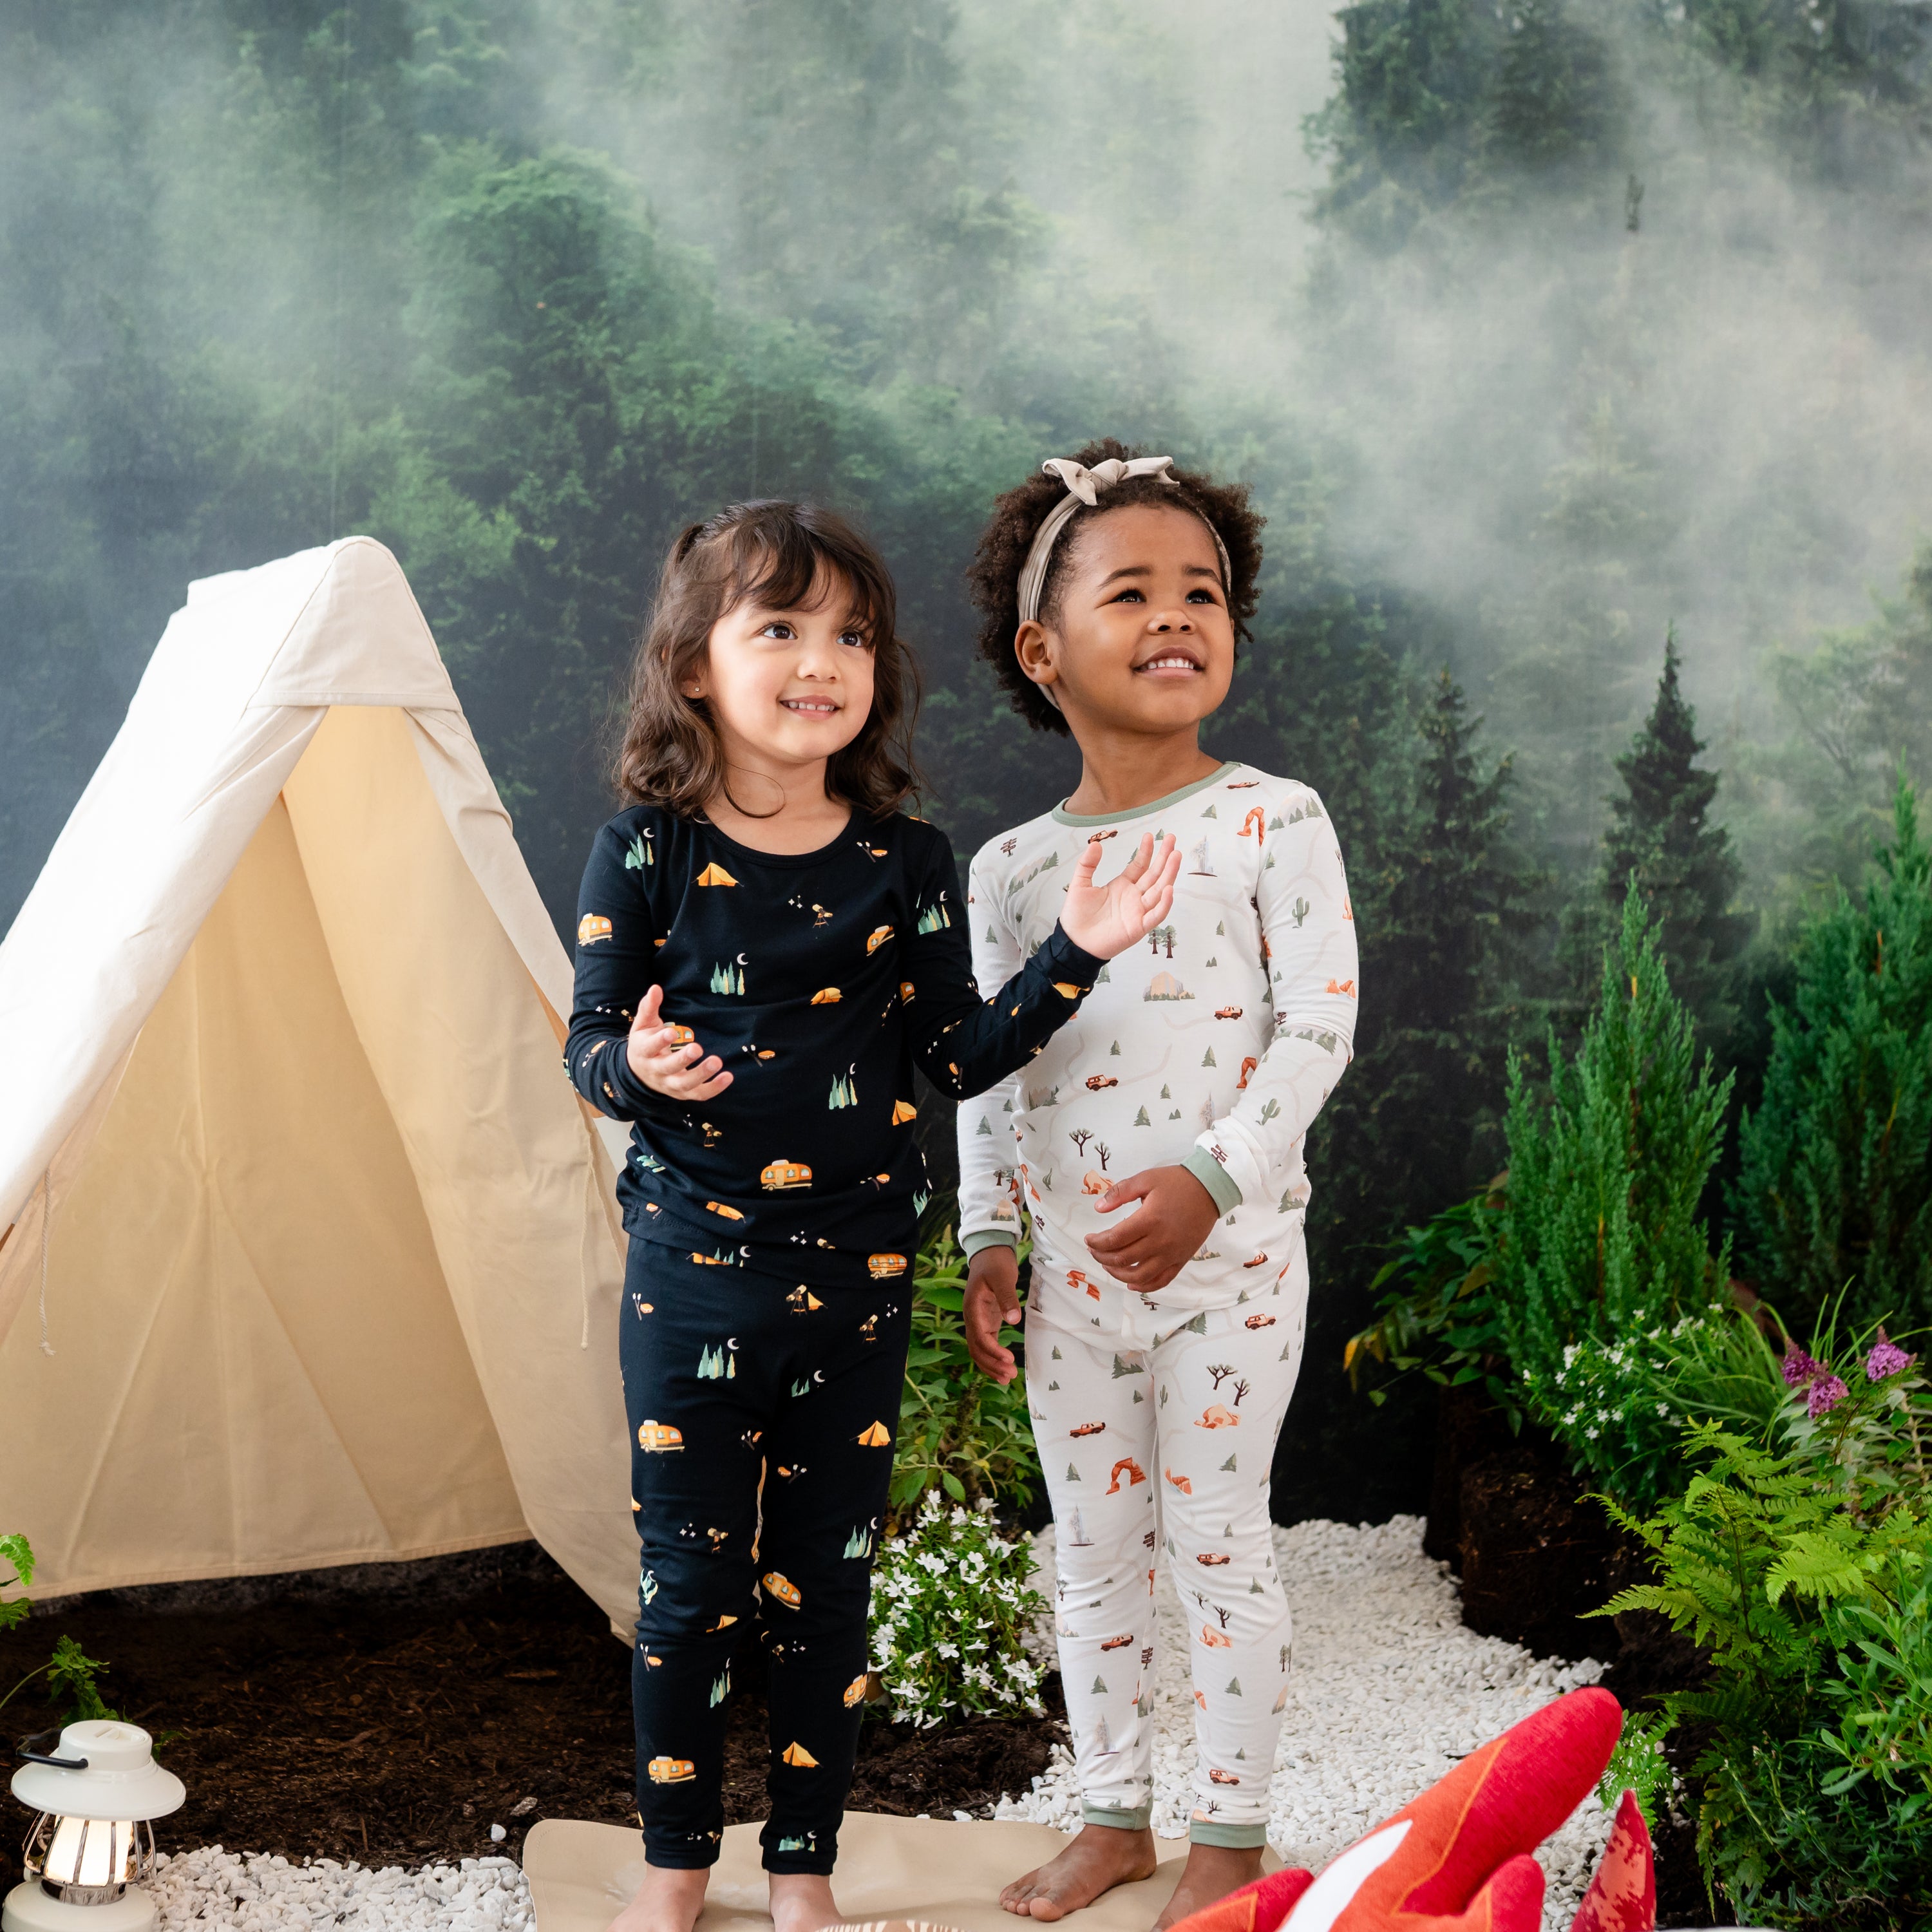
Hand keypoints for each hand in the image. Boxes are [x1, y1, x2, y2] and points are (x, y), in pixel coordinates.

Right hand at [626, 983, 733, 1100]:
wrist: (638, 1074)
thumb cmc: (645, 1043)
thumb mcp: (643, 1025)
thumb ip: (649, 1007)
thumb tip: (656, 988)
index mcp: (643, 1052)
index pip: (650, 1048)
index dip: (660, 1041)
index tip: (672, 1032)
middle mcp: (656, 1071)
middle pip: (668, 1069)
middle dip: (683, 1060)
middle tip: (697, 1048)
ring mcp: (669, 1085)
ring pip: (685, 1084)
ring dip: (701, 1075)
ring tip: (717, 1061)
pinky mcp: (683, 1093)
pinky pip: (699, 1094)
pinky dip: (714, 1088)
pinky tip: (728, 1077)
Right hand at [963, 1246, 1021, 1383]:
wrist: (989, 1254)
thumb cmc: (995, 1263)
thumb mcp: (1003, 1276)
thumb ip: (1007, 1297)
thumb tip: (1013, 1320)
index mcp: (972, 1307)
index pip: (979, 1336)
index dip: (992, 1350)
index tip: (1008, 1360)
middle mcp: (972, 1317)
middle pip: (976, 1348)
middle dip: (992, 1364)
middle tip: (1010, 1376)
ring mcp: (978, 1321)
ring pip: (979, 1350)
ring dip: (991, 1365)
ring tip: (1008, 1379)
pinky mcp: (986, 1322)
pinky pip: (986, 1344)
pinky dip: (993, 1357)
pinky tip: (1004, 1367)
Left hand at [1058, 831, 1181, 960]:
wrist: (1074, 941)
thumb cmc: (1078, 915)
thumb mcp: (1080, 884)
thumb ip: (1088, 864)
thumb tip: (1096, 844)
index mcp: (1123, 886)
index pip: (1140, 866)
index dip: (1147, 851)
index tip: (1151, 836)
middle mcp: (1134, 897)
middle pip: (1154, 874)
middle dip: (1164, 857)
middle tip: (1172, 839)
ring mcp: (1138, 911)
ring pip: (1159, 891)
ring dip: (1169, 874)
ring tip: (1175, 856)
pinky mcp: (1138, 927)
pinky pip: (1156, 915)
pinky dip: (1164, 904)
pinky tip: (1169, 889)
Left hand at [1085, 1164, 1220, 1291]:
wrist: (1210, 1189)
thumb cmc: (1177, 1182)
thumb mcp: (1145, 1179)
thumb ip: (1120, 1193)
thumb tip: (1098, 1208)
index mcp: (1149, 1220)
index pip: (1114, 1239)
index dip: (1097, 1242)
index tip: (1088, 1239)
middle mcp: (1160, 1241)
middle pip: (1123, 1259)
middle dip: (1102, 1257)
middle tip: (1094, 1250)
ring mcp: (1172, 1254)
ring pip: (1139, 1275)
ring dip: (1118, 1274)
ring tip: (1108, 1265)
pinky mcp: (1181, 1259)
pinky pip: (1162, 1280)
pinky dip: (1145, 1286)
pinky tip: (1132, 1283)